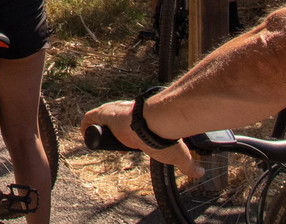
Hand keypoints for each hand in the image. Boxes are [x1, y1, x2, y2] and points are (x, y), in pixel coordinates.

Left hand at [81, 100, 201, 178]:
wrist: (156, 123)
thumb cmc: (166, 137)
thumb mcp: (178, 154)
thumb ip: (189, 165)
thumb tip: (200, 174)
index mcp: (140, 119)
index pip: (128, 126)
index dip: (126, 135)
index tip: (129, 144)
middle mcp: (124, 111)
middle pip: (112, 122)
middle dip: (111, 133)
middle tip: (114, 145)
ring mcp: (112, 112)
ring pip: (99, 119)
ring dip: (97, 130)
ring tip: (100, 142)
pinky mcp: (102, 114)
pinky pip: (88, 118)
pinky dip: (85, 127)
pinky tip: (86, 136)